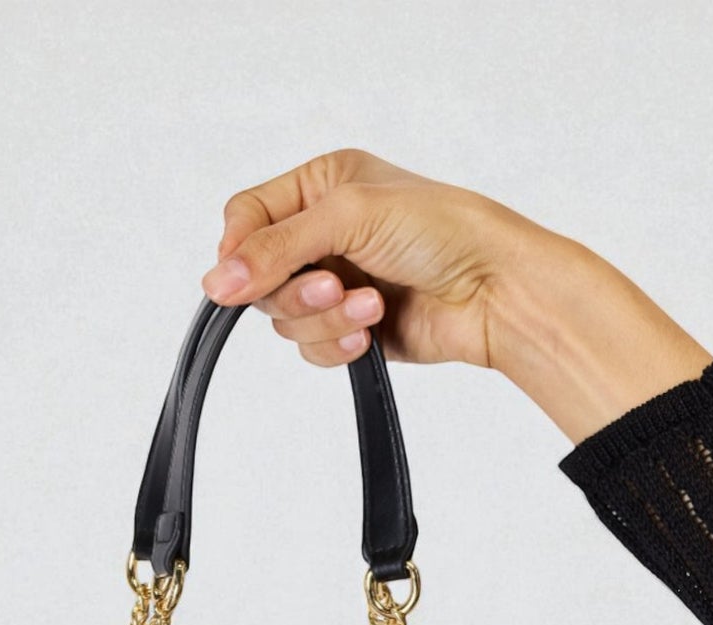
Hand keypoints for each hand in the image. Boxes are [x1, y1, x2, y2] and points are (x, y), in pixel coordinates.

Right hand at [201, 148, 711, 442]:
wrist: (495, 290)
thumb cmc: (442, 230)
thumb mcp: (349, 217)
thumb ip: (276, 247)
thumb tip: (217, 283)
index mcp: (320, 185)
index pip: (246, 218)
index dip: (240, 252)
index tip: (245, 279)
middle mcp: (324, 232)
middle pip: (260, 277)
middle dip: (296, 290)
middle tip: (334, 284)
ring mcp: (336, 283)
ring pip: (285, 319)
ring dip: (325, 319)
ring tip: (370, 305)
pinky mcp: (352, 329)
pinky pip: (312, 350)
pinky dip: (338, 345)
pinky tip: (373, 331)